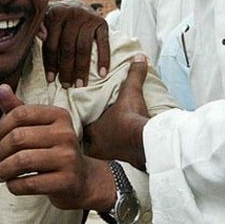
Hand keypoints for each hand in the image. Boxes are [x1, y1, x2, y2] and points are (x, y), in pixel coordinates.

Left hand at [0, 85, 115, 210]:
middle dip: (1, 151)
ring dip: (4, 170)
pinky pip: (29, 183)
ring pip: (21, 161)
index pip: (20, 114)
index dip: (1, 127)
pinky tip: (13, 184)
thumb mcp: (38, 126)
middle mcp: (66, 134)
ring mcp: (68, 158)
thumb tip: (1, 88)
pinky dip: (13, 185)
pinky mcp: (66, 181)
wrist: (81, 179)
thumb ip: (18, 109)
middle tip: (0, 159)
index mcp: (59, 115)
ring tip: (2, 173)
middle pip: (18, 138)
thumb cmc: (52, 150)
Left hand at [41, 0, 109, 87]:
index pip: (52, 44)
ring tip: (80, 84)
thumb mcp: (44, 19)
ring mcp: (88, 18)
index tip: (51, 79)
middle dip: (67, 69)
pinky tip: (102, 73)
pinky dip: (104, 59)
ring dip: (82, 69)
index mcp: (55, 14)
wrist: (76, 4)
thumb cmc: (57, 19)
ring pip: (84, 48)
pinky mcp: (101, 23)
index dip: (50, 63)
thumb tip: (41, 36)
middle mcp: (72, 14)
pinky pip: (103, 43)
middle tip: (66, 85)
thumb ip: (40, 27)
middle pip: (68, 48)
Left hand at [84, 55, 149, 169]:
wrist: (145, 143)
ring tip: (107, 148)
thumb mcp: (132, 94)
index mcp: (93, 130)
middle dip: (89, 140)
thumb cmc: (131, 118)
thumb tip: (139, 56)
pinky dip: (112, 161)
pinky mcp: (117, 167)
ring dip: (101, 152)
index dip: (81, 124)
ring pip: (96, 156)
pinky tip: (119, 159)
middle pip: (85, 144)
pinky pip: (109, 164)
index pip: (79, 127)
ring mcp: (106, 158)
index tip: (85, 121)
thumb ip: (134, 75)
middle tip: (94, 136)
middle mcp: (95, 147)